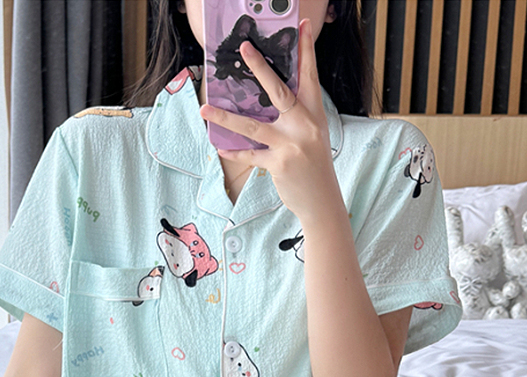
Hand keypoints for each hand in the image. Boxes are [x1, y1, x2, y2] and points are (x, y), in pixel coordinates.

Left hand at [199, 19, 342, 225]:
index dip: (306, 51)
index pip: (309, 77)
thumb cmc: (314, 166)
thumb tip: (267, 102)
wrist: (323, 201)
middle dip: (260, 68)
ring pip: (252, 125)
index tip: (302, 26)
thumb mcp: (312, 136)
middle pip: (278, 91)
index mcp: (314, 114)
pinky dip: (234, 152)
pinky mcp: (279, 163)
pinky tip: (220, 147)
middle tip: (244, 48)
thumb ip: (295, 117)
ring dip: (225, 117)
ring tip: (204, 108)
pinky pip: (250, 154)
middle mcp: (304, 126)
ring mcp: (291, 144)